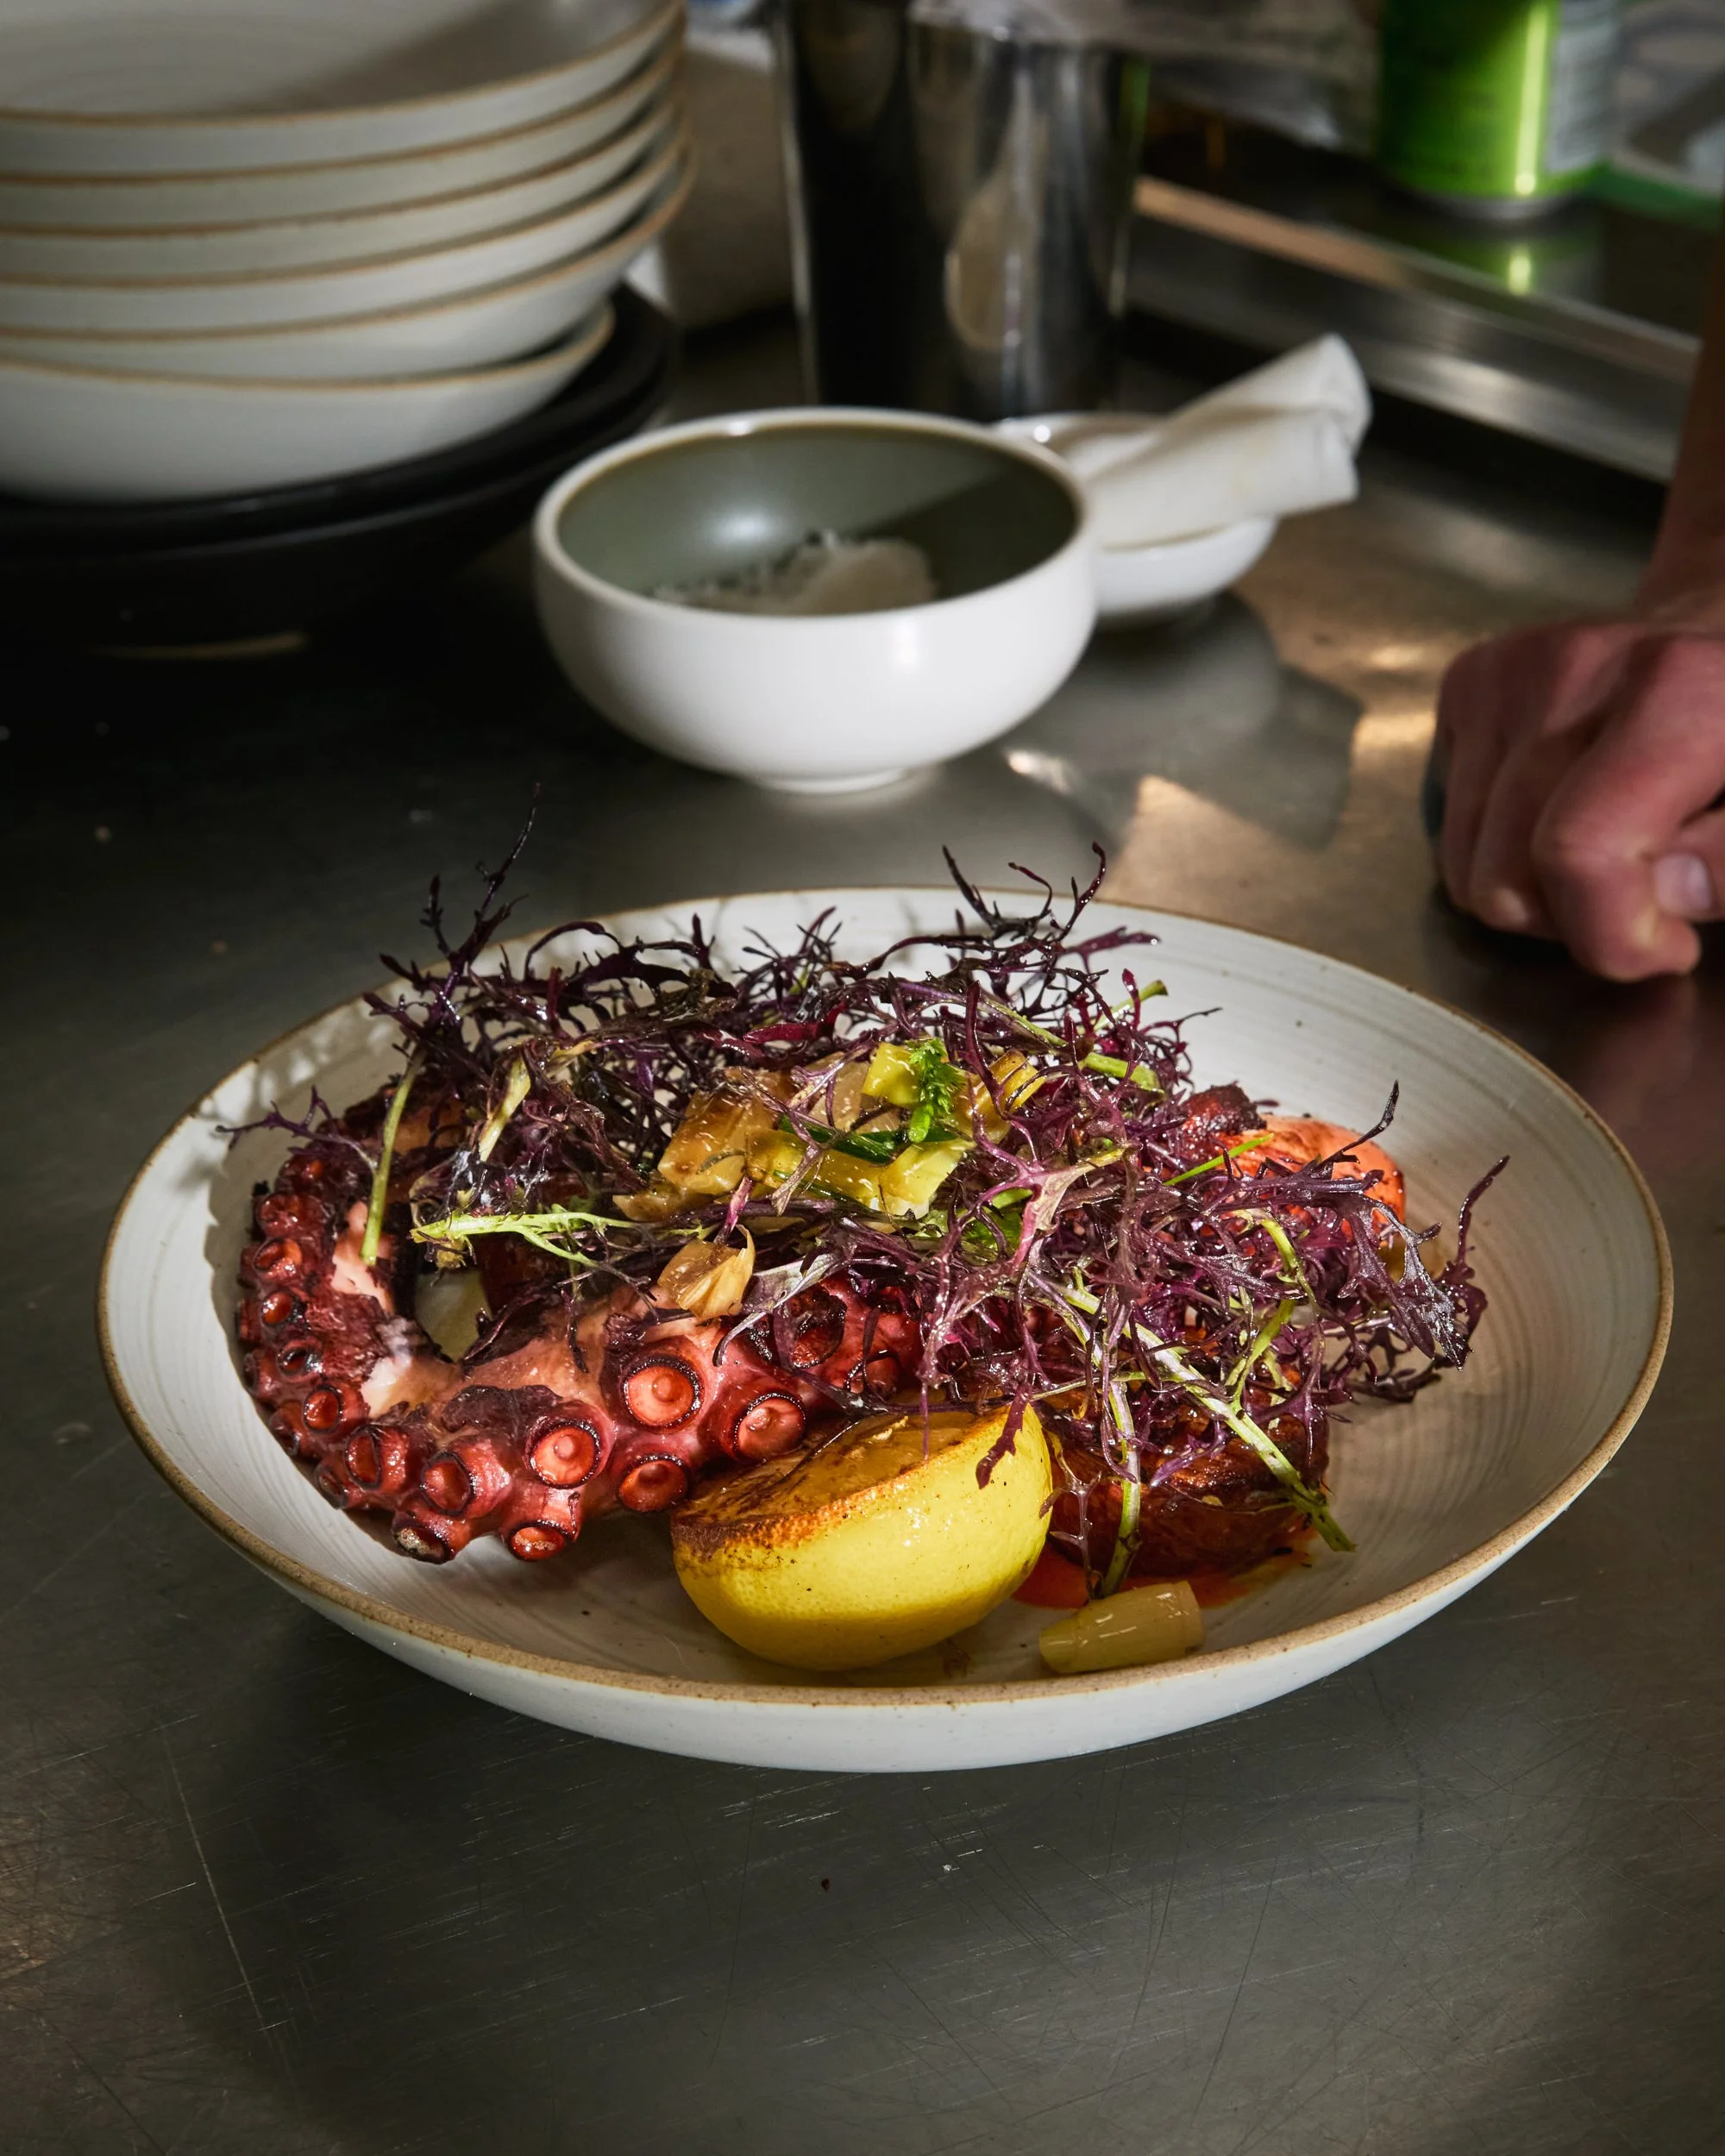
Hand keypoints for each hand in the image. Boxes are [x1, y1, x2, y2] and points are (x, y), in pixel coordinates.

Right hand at [1434, 617, 1724, 978]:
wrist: (1721, 636)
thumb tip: (1668, 896)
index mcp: (1683, 689)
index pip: (1581, 853)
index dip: (1615, 936)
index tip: (1669, 944)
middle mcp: (1578, 667)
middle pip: (1507, 881)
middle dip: (1572, 923)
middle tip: (1643, 899)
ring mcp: (1508, 673)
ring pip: (1465, 869)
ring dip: (1534, 893)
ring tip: (1606, 855)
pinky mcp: (1468, 682)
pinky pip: (1451, 827)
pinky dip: (1503, 849)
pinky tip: (1563, 811)